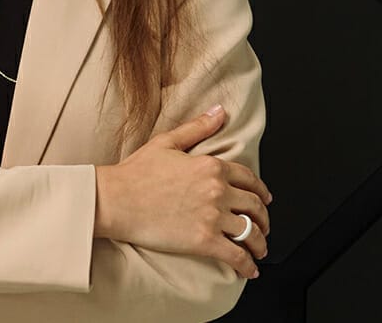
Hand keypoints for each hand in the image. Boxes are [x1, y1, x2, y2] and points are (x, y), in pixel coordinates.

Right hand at [99, 106, 270, 278]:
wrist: (116, 199)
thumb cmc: (136, 172)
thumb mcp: (168, 142)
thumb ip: (198, 127)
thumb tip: (219, 111)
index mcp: (211, 166)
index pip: (249, 179)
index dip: (261, 191)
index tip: (264, 200)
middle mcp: (217, 190)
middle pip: (255, 206)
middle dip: (264, 218)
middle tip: (265, 226)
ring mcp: (212, 216)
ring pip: (251, 232)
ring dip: (260, 243)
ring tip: (260, 249)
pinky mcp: (204, 241)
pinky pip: (236, 255)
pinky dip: (248, 265)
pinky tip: (250, 270)